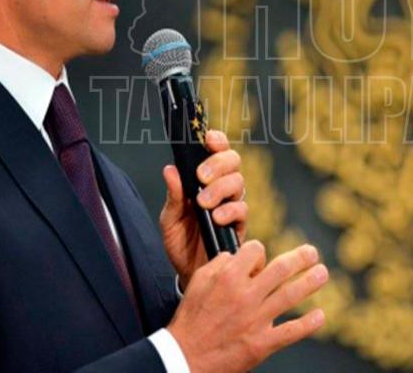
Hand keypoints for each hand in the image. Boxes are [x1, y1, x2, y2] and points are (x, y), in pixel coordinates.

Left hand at [160, 129, 247, 288]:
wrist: (190, 273)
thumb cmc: (181, 242)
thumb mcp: (170, 219)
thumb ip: (173, 196)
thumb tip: (170, 170)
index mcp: (205, 180)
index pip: (216, 151)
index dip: (217, 140)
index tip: (209, 139)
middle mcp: (222, 188)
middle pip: (233, 161)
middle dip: (218, 163)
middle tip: (202, 176)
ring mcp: (232, 205)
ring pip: (239, 183)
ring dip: (221, 188)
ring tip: (204, 202)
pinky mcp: (239, 225)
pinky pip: (242, 209)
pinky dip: (229, 210)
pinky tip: (216, 217)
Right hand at [167, 240, 327, 372]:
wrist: (185, 357)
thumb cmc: (190, 319)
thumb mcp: (198, 282)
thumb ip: (219, 264)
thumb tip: (236, 255)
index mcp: (228, 278)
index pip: (255, 250)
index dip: (259, 251)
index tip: (261, 258)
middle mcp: (245, 295)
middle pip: (281, 269)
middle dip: (301, 257)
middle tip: (312, 252)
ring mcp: (255, 320)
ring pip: (291, 295)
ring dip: (311, 282)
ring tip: (322, 273)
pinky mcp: (261, 343)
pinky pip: (291, 331)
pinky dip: (309, 324)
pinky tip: (320, 316)